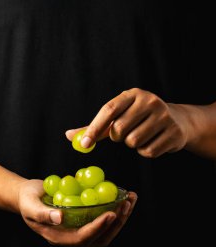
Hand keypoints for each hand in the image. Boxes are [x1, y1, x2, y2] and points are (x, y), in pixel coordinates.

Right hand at [18, 179, 136, 246]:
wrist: (29, 196)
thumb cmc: (27, 200)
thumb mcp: (30, 205)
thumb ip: (43, 213)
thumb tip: (59, 218)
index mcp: (58, 237)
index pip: (82, 238)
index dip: (98, 228)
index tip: (111, 213)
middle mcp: (72, 237)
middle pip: (100, 238)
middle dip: (116, 222)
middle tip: (127, 203)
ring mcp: (80, 229)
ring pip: (106, 230)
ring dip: (121, 216)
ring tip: (131, 198)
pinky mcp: (85, 219)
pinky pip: (104, 218)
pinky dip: (116, 208)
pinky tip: (123, 195)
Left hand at [66, 88, 192, 157]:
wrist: (177, 121)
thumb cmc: (139, 119)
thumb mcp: (119, 117)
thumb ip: (95, 127)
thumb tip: (69, 136)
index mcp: (133, 94)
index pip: (109, 110)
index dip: (94, 128)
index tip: (84, 144)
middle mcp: (150, 101)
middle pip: (120, 130)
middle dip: (119, 137)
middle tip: (126, 134)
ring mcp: (164, 116)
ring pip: (134, 142)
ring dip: (133, 145)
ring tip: (142, 135)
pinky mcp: (173, 132)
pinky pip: (148, 152)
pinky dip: (146, 151)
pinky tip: (153, 141)